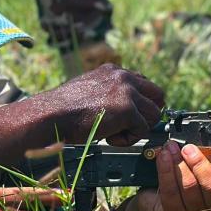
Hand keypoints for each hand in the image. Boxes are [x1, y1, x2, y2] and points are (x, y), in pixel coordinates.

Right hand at [33, 63, 165, 145]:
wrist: (52, 115)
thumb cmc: (63, 109)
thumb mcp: (87, 90)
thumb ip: (107, 92)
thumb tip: (118, 107)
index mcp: (112, 71)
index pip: (143, 83)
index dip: (140, 102)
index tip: (131, 115)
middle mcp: (123, 77)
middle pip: (158, 95)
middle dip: (148, 113)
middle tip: (133, 127)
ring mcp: (127, 92)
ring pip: (153, 114)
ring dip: (138, 128)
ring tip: (115, 134)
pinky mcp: (128, 110)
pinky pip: (143, 129)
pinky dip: (129, 139)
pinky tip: (110, 139)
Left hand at [118, 142, 210, 210]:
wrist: (154, 203)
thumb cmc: (182, 182)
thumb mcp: (198, 172)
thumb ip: (207, 161)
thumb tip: (205, 139)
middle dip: (200, 165)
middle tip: (189, 149)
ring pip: (190, 187)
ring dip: (179, 163)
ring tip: (171, 148)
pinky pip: (171, 191)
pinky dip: (166, 170)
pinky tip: (163, 157)